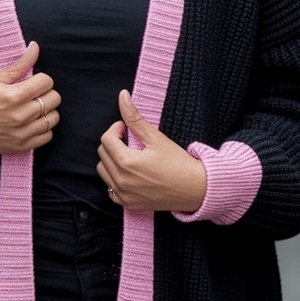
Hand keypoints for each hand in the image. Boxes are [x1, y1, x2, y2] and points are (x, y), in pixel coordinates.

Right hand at [0, 42, 60, 155]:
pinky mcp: (21, 147)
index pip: (47, 82)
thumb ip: (19, 64)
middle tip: (32, 93)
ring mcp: (22, 133)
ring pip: (54, 118)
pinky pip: (48, 136)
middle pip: (54, 99)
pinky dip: (44, 128)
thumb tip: (35, 47)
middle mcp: (20, 116)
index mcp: (13, 96)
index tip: (31, 81)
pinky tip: (32, 122)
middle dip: (46, 92)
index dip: (40, 78)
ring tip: (33, 107)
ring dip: (47, 110)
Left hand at [96, 90, 205, 212]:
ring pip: (103, 171)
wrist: (196, 190)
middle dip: (114, 142)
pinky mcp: (128, 204)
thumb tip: (122, 96)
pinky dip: (115, 179)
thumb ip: (135, 118)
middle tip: (131, 140)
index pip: (106, 139)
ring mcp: (123, 195)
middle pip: (103, 154)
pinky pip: (110, 189)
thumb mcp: (156, 138)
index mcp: (127, 163)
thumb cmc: (179, 163)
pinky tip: (130, 173)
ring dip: (112, 160)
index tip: (128, 128)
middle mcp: (121, 181)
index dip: (117, 129)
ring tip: (130, 155)